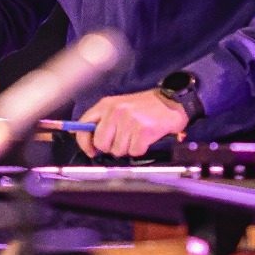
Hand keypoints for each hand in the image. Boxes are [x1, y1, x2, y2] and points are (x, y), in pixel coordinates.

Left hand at [75, 89, 189, 157]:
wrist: (171, 102)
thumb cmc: (144, 108)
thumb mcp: (119, 107)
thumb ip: (104, 121)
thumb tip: (91, 143)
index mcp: (106, 104)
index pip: (83, 125)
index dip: (84, 142)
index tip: (91, 150)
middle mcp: (116, 110)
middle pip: (101, 143)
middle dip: (111, 148)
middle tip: (123, 141)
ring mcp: (130, 120)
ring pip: (118, 150)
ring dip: (128, 148)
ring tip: (136, 136)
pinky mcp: (143, 129)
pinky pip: (134, 151)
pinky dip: (140, 149)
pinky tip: (145, 138)